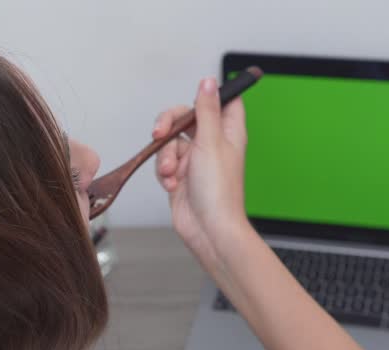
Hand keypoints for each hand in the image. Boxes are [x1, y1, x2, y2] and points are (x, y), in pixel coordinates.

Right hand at [152, 77, 252, 274]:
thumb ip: (206, 109)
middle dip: (169, 125)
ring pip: (170, 142)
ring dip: (165, 156)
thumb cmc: (218, 191)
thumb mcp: (211, 141)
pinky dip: (164, 173)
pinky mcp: (180, 176)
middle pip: (186, 118)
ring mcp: (195, 160)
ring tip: (171, 173)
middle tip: (159, 132)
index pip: (224, 101)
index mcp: (228, 132)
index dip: (210, 95)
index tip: (197, 95)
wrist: (208, 229)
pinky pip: (164, 163)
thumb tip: (209, 81)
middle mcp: (213, 144)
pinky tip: (172, 185)